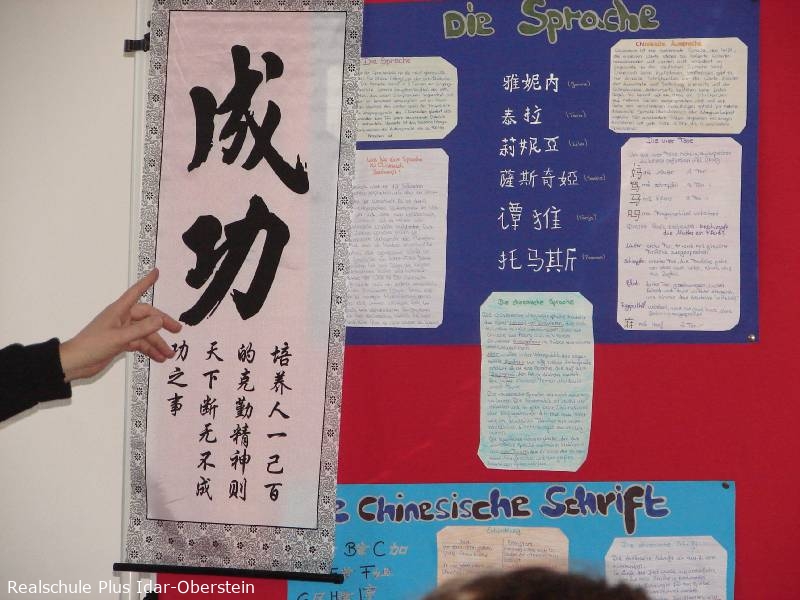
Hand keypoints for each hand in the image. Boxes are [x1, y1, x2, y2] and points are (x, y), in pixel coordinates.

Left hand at [59, 269, 181, 381]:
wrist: (75, 363)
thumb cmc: (91, 345)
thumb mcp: (119, 337)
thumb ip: (141, 329)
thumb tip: (160, 319)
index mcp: (119, 311)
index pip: (136, 292)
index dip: (146, 282)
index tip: (156, 273)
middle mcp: (122, 318)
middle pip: (147, 317)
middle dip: (163, 324)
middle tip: (177, 330)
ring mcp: (122, 331)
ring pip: (145, 333)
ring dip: (157, 343)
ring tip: (169, 353)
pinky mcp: (120, 343)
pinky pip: (140, 343)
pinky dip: (149, 350)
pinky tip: (158, 357)